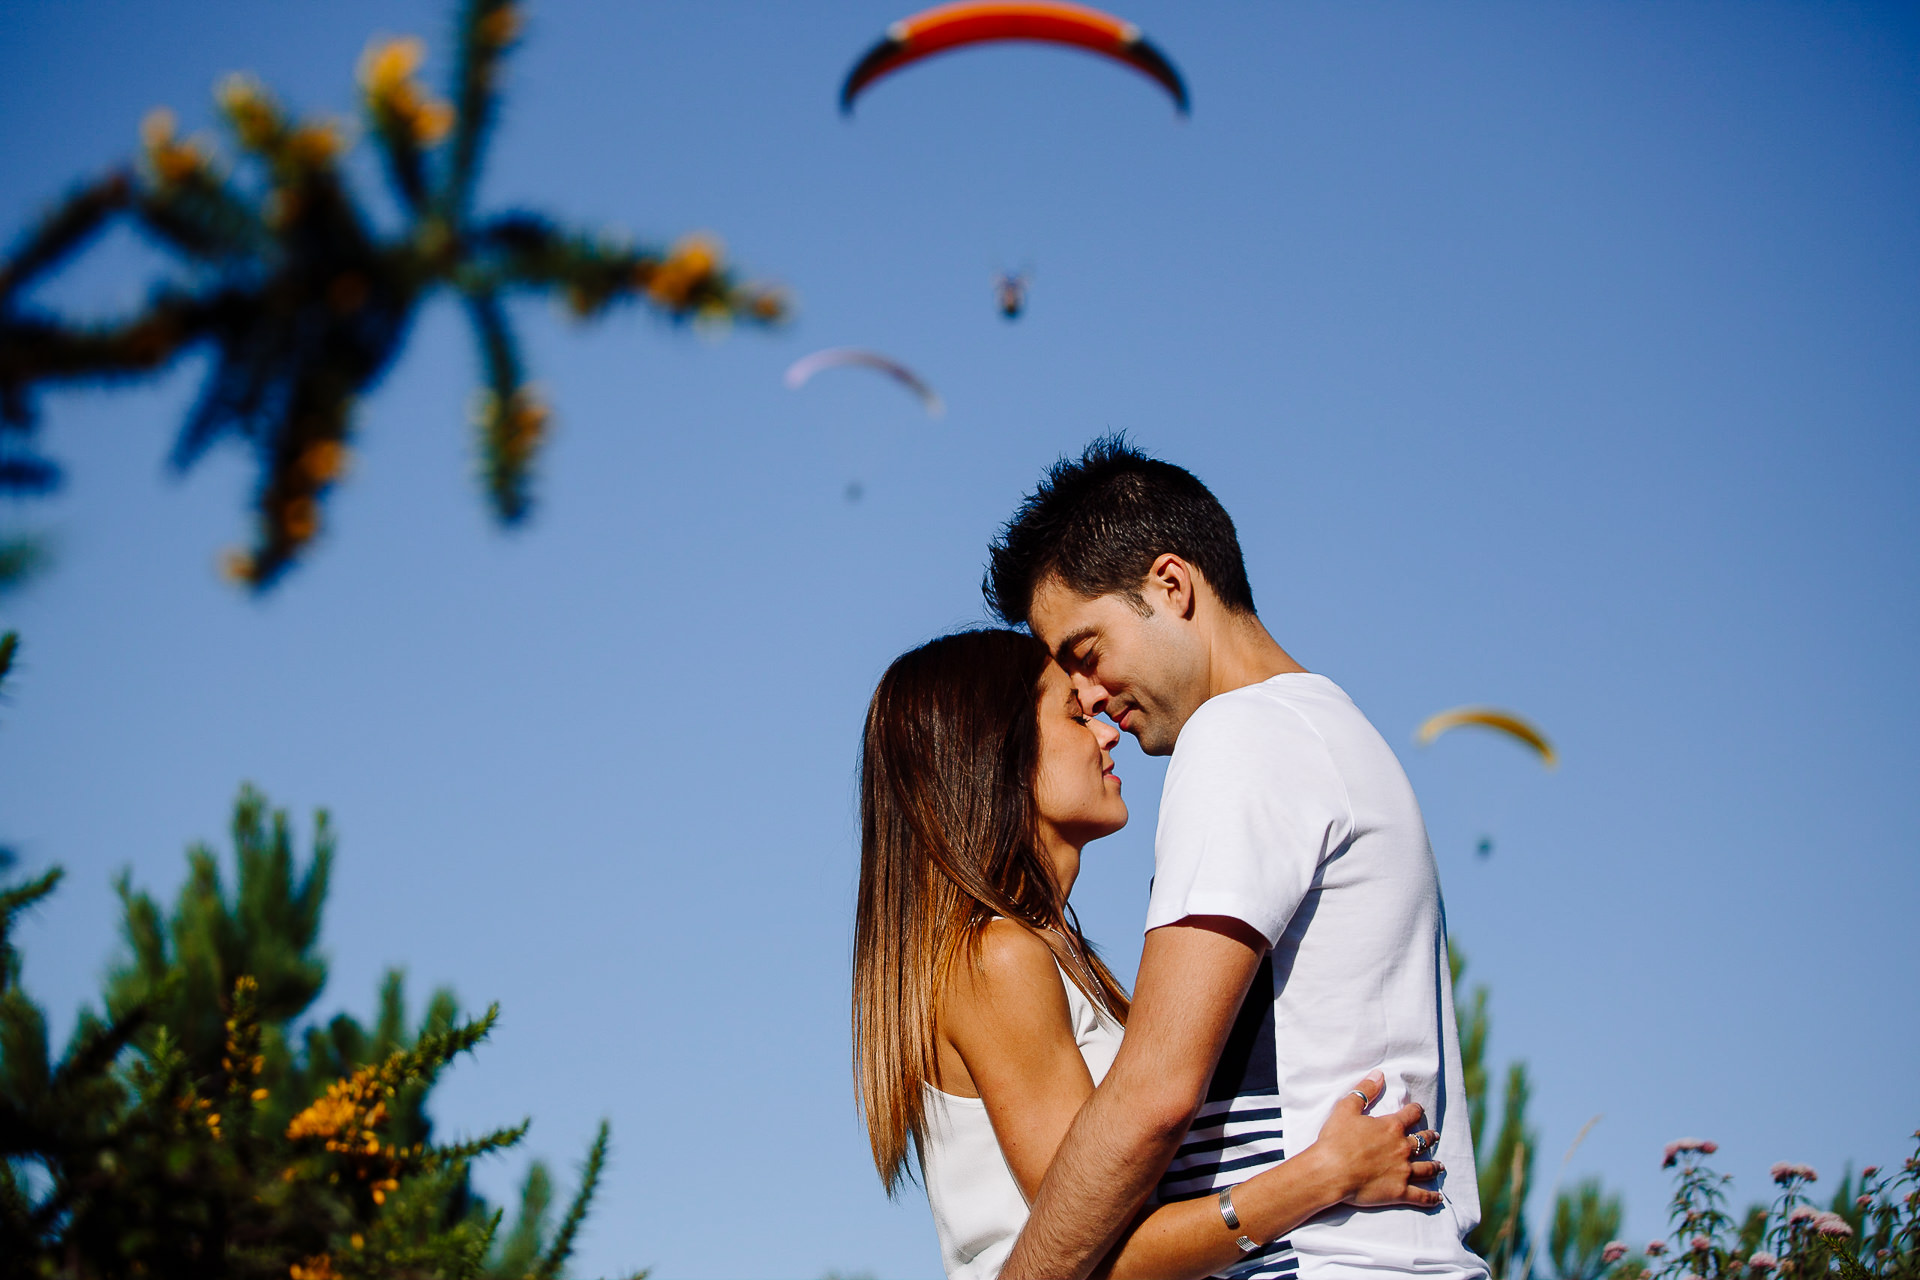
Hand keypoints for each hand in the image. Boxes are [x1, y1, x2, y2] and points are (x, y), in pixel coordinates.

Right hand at [1311, 1070, 1443, 1209]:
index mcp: (1391, 1127)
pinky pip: (1421, 1195)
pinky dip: (1431, 1197)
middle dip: (1429, 1137)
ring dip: (1435, 1166)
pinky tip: (1438, 1197)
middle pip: (1422, 1141)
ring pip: (1426, 1168)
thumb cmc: (1335, 1139)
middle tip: (1435, 1136)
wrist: (1331, 1171)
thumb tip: (1379, 1074)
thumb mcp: (1346, 1108)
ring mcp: (1403, 1171)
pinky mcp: (1400, 1191)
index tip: (1418, 1109)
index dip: (1415, 1110)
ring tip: (1440, 1165)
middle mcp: (1402, 1148)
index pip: (1410, 1115)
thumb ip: (1365, 1090)